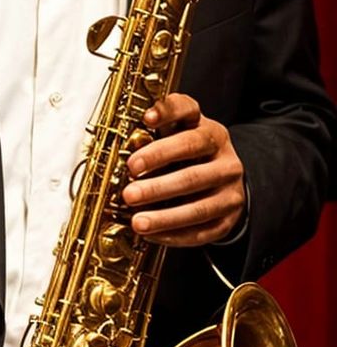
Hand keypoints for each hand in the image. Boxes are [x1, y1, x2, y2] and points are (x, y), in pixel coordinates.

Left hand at [124, 92, 245, 246]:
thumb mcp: (175, 141)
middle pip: (192, 161)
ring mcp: (231, 187)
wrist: (224, 185)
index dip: (168, 112)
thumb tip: (115, 153)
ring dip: (165, 216)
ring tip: (137, 222)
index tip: (146, 119)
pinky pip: (203, 230)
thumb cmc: (187, 160)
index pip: (189, 111)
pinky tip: (151, 235)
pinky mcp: (230, 216)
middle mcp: (224, 156)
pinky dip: (175, 234)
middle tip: (129, 190)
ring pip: (199, 204)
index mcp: (206, 130)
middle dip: (158, 173)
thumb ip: (152, 138)